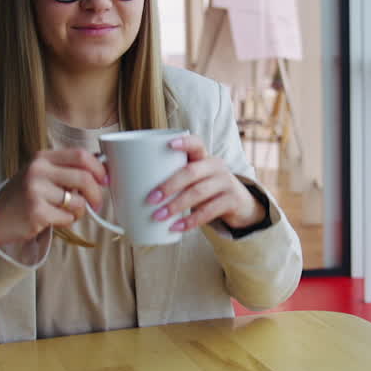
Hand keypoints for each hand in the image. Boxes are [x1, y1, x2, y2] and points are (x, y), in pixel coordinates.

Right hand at [0, 149, 107, 245]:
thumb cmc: (25, 196)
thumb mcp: (42, 174)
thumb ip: (67, 169)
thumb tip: (102, 168)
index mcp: (43, 157)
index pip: (80, 155)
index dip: (98, 167)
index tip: (104, 179)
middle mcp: (38, 170)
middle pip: (84, 177)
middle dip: (96, 194)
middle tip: (97, 204)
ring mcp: (36, 191)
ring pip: (78, 201)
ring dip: (80, 211)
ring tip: (68, 212)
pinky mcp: (36, 212)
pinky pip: (68, 217)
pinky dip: (67, 221)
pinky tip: (54, 219)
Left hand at [148, 134, 265, 232]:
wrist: (240, 204)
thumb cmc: (207, 189)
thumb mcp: (196, 179)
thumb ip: (175, 177)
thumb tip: (130, 187)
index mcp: (204, 157)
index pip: (196, 143)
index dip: (184, 142)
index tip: (168, 144)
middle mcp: (216, 166)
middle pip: (191, 172)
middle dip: (169, 185)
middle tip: (150, 199)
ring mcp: (226, 183)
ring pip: (199, 192)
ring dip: (176, 205)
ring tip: (158, 216)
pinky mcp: (232, 201)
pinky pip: (209, 211)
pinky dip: (191, 221)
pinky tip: (177, 227)